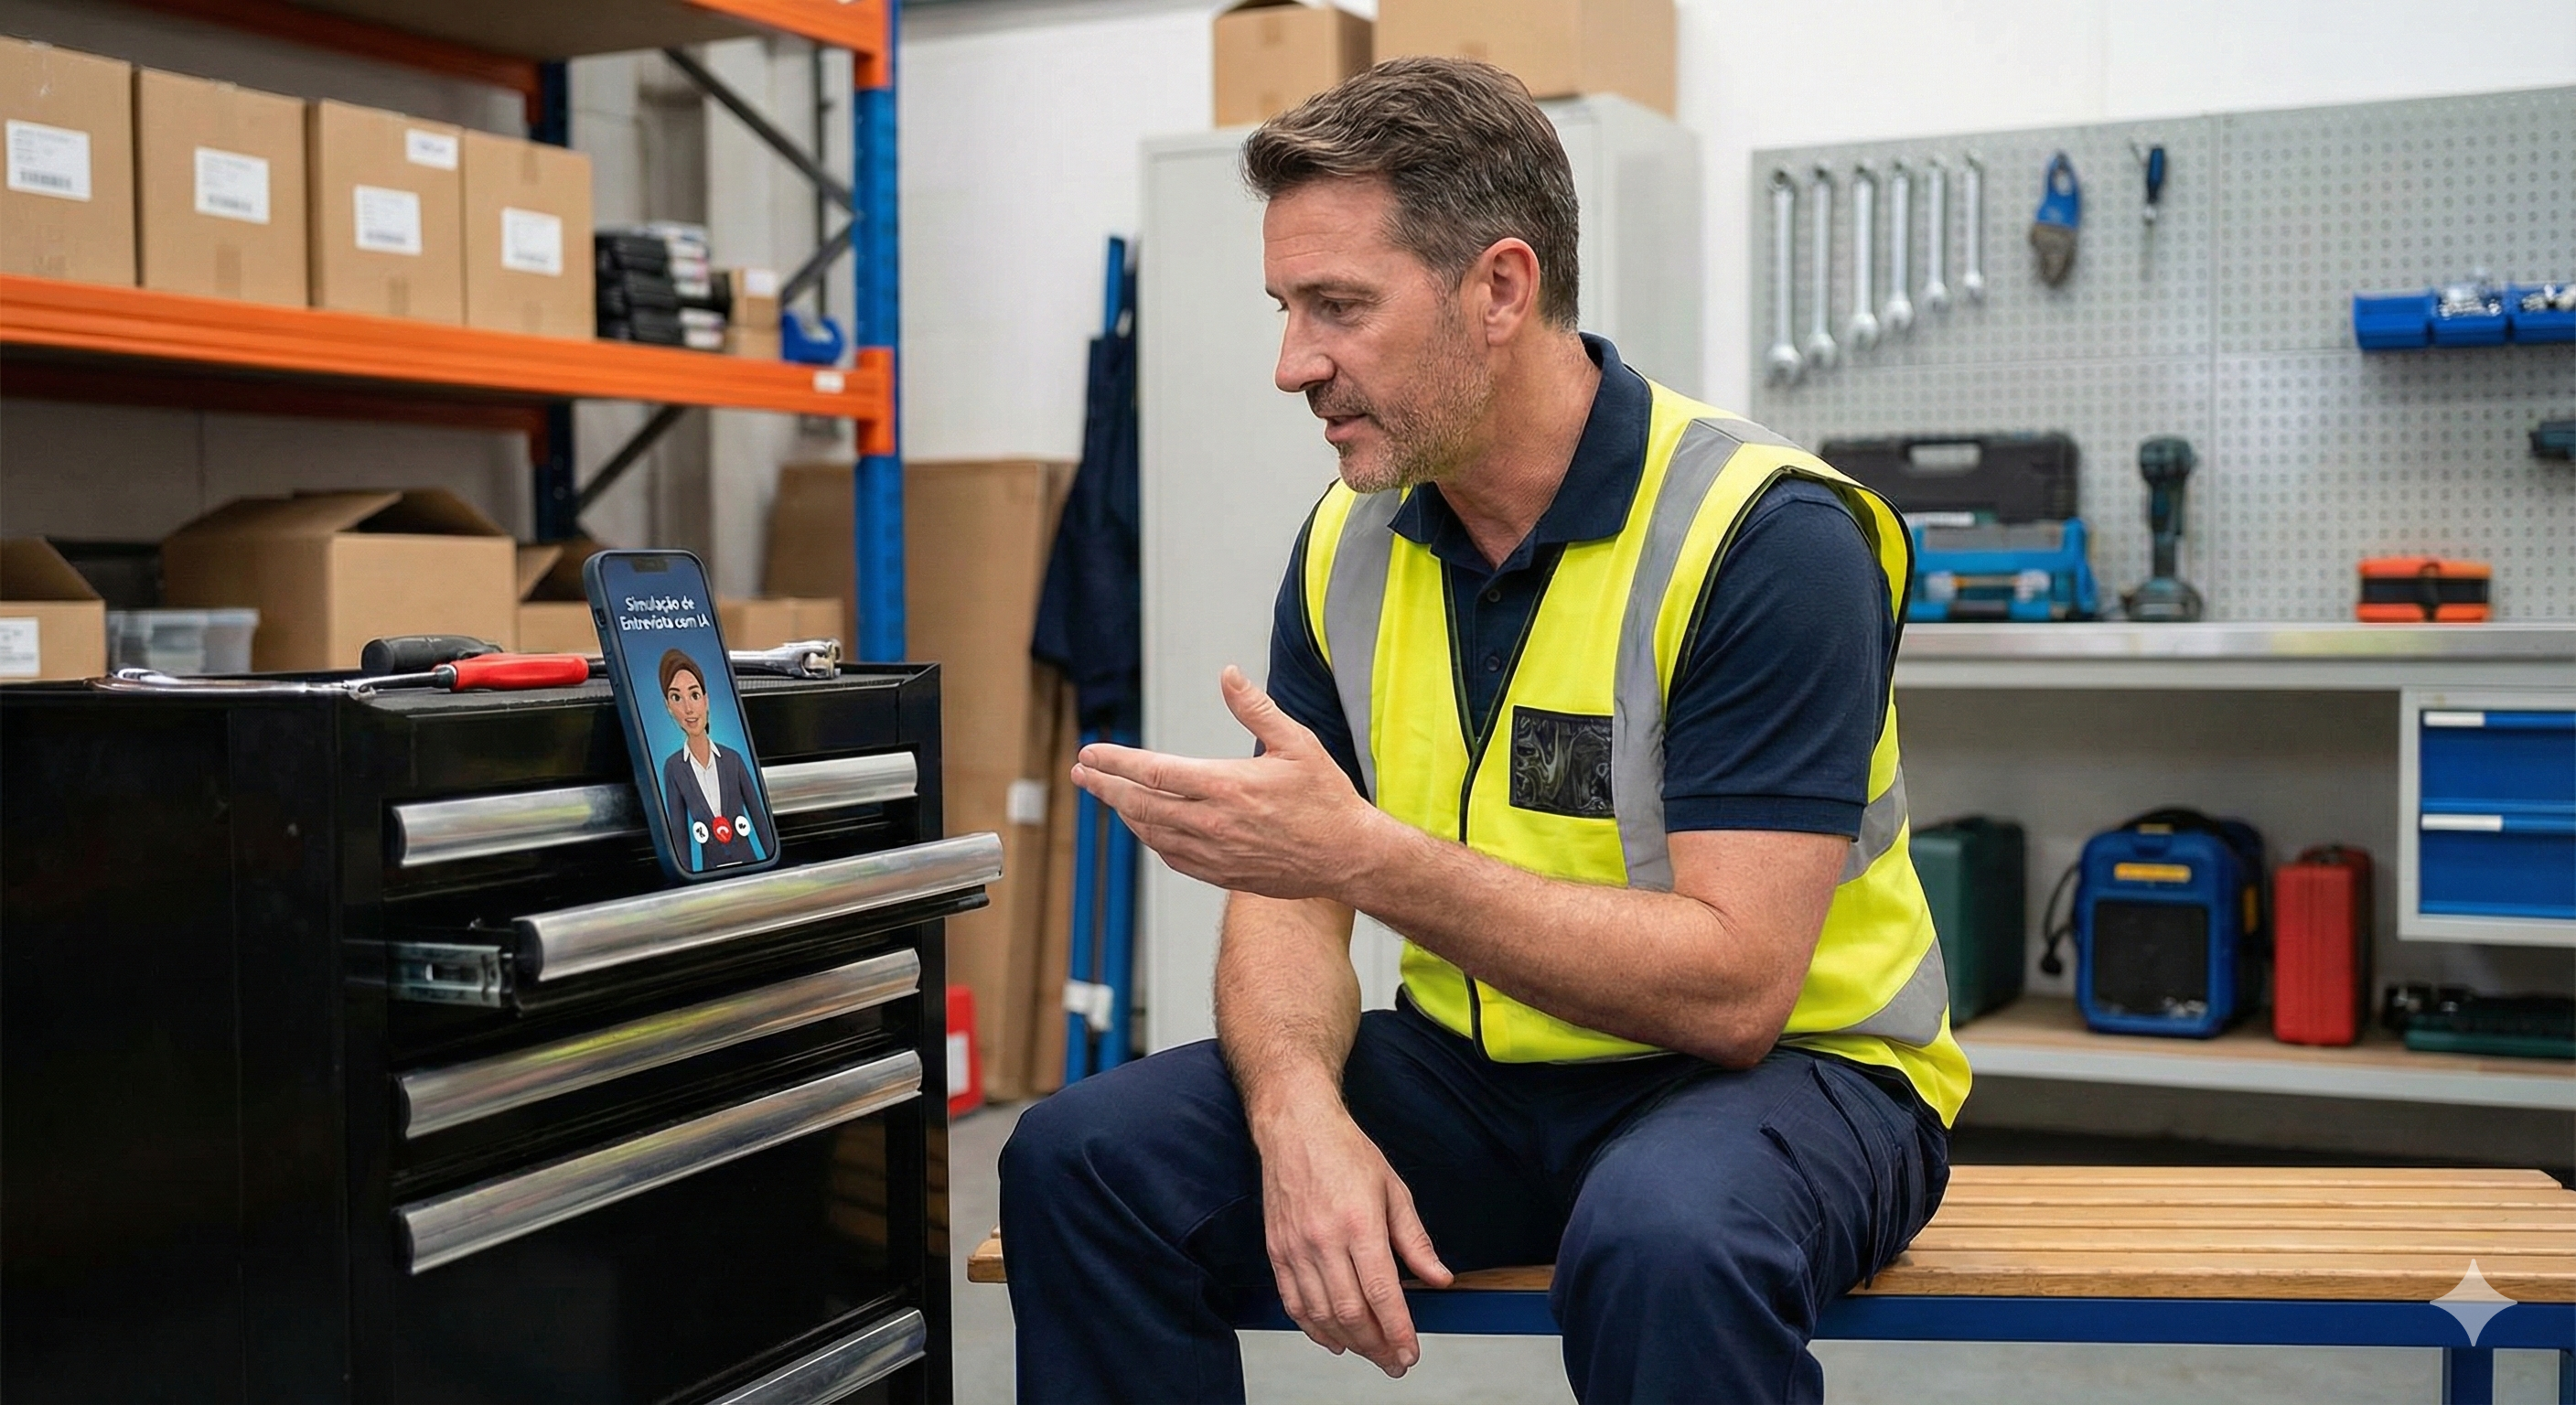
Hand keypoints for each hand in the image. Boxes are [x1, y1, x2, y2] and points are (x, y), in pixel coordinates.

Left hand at [1069, 666, 1384, 900]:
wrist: (1348, 857)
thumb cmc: (1326, 798)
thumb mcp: (1297, 743)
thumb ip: (1256, 708)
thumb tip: (1228, 674)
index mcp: (1225, 786)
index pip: (1152, 772)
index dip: (1115, 761)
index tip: (1089, 753)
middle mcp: (1212, 823)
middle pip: (1140, 805)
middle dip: (1105, 787)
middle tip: (1082, 773)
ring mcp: (1214, 853)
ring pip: (1151, 833)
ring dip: (1124, 812)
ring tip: (1108, 795)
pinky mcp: (1222, 874)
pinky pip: (1172, 857)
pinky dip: (1151, 839)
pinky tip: (1146, 828)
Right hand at [1256, 1102, 1453, 1376]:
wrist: (1296, 1127)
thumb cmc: (1345, 1152)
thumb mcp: (1394, 1189)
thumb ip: (1415, 1240)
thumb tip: (1438, 1277)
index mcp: (1359, 1223)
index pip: (1381, 1293)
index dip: (1397, 1331)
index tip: (1409, 1353)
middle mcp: (1324, 1240)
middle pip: (1351, 1312)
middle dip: (1376, 1346)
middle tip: (1394, 1363)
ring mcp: (1297, 1247)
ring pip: (1321, 1314)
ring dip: (1348, 1342)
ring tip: (1370, 1353)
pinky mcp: (1277, 1251)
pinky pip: (1293, 1302)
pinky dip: (1313, 1328)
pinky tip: (1332, 1338)